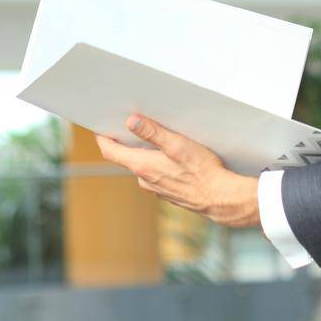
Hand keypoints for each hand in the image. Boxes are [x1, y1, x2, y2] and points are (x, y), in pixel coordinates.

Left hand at [95, 115, 260, 227]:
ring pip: (143, 166)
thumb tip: (131, 121)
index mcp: (142, 167)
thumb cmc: (202, 171)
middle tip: (129, 123)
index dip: (102, 137)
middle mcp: (145, 180)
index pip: (110, 152)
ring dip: (145, 153)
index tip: (99, 125)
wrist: (221, 199)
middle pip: (126, 158)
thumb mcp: (178, 144)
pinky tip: (173, 157)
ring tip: (156, 137)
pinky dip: (158, 163)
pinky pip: (156, 174)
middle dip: (126, 141)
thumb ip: (153, 132)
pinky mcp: (169, 192)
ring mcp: (156, 188)